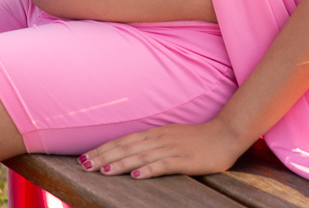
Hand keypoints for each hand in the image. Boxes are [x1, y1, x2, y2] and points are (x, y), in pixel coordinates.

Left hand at [77, 120, 246, 179]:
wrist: (225, 134)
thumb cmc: (197, 139)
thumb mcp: (169, 137)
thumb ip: (151, 144)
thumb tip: (130, 154)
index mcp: (154, 133)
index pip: (122, 141)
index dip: (102, 149)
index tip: (83, 157)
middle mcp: (158, 138)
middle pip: (126, 148)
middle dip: (103, 157)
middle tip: (83, 165)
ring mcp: (171, 148)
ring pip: (140, 156)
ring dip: (119, 163)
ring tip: (102, 170)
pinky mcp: (184, 160)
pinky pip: (163, 165)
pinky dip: (148, 170)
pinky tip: (136, 176)